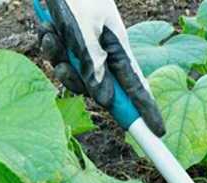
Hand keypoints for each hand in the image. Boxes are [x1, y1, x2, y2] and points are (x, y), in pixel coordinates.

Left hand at [38, 0, 163, 134]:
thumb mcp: (84, 28)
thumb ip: (92, 63)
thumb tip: (104, 99)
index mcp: (118, 47)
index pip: (137, 87)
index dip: (147, 110)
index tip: (158, 133)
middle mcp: (104, 53)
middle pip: (98, 89)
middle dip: (77, 80)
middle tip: (66, 64)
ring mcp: (85, 50)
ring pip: (73, 78)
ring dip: (58, 60)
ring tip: (52, 35)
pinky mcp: (68, 45)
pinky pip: (58, 61)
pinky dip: (49, 46)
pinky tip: (47, 26)